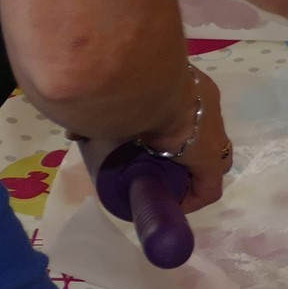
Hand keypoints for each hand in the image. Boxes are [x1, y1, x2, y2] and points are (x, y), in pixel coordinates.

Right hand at [82, 65, 231, 210]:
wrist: (146, 85)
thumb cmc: (130, 84)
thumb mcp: (116, 97)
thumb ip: (98, 112)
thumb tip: (74, 134)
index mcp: (189, 89)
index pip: (191, 115)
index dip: (177, 133)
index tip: (156, 147)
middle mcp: (207, 108)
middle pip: (204, 138)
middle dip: (186, 154)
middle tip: (159, 165)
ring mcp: (213, 134)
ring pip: (210, 163)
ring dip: (188, 174)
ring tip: (163, 184)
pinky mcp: (210, 160)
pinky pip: (208, 189)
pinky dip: (192, 199)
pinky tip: (171, 204)